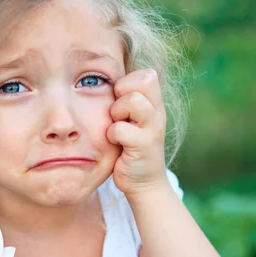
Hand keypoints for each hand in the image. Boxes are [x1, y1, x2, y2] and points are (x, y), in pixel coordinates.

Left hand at [106, 68, 168, 198]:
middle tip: (118, 113)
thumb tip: (97, 81)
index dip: (128, 82)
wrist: (143, 182)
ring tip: (117, 126)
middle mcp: (158, 113)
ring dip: (117, 113)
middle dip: (123, 94)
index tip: (120, 101)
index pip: (147, 74)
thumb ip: (124, 101)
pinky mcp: (144, 146)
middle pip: (143, 81)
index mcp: (154, 104)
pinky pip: (119, 129)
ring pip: (133, 101)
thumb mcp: (131, 120)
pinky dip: (112, 135)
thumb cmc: (130, 148)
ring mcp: (153, 129)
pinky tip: (116, 144)